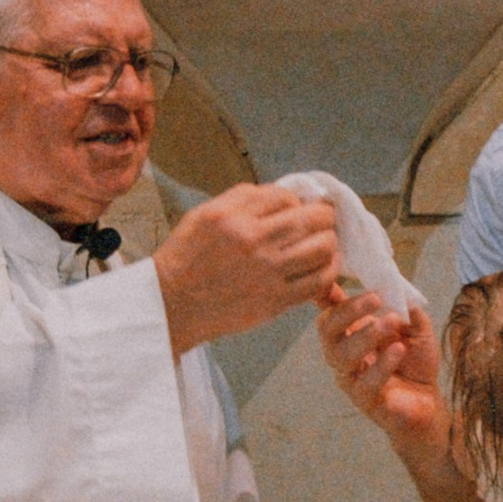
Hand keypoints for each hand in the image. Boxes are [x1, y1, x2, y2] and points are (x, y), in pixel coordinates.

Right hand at [155, 185, 343, 353]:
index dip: (297, 200)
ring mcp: (267, 272)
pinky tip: (324, 266)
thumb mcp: (204, 215)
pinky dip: (329, 270)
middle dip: (324, 215)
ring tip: (324, 243)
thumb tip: (283, 196)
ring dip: (330, 241)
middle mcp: (253, 240)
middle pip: (313, 218)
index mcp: (233, 216)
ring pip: (323, 247)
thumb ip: (242, 199)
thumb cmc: (186, 257)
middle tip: (322, 221)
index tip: (297, 209)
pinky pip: (318, 280)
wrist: (172, 305)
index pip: (285, 196)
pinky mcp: (275, 300)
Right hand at [317, 286, 449, 447]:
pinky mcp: (364, 400)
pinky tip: (399, 351)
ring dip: (365, 335)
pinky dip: (382, 364)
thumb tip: (397, 288)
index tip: (329, 277)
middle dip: (349, 310)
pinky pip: (364, 382)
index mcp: (352, 332)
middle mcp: (344, 353)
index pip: (330, 310)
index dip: (323, 294)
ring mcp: (351, 377)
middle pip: (327, 329)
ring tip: (391, 323)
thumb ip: (406, 308)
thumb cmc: (416, 362)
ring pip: (340, 355)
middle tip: (375, 298)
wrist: (429, 402)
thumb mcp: (416, 328)